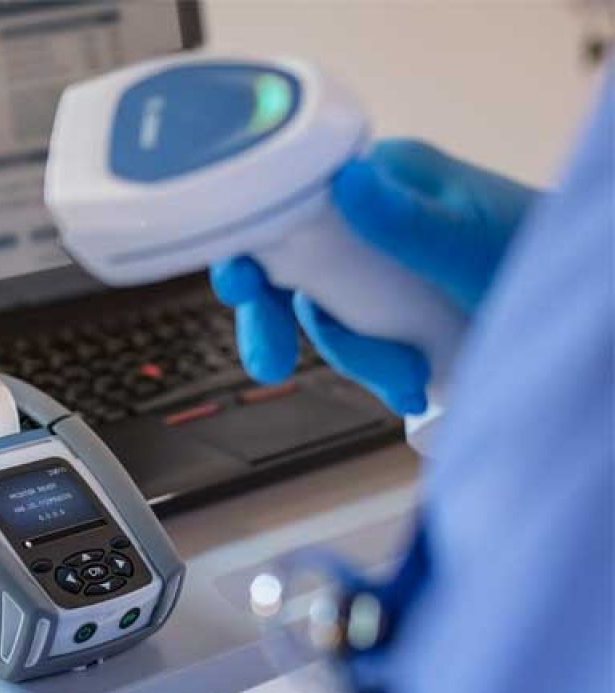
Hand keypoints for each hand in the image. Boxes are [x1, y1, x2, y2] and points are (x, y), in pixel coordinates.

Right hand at [210, 139, 537, 414]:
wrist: (584, 327)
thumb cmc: (539, 263)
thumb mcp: (470, 246)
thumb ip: (408, 221)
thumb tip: (344, 183)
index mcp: (383, 182)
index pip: (289, 201)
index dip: (252, 242)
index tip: (241, 285)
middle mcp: (371, 220)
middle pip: (287, 264)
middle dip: (278, 320)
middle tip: (270, 362)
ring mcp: (380, 268)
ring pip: (321, 314)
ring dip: (353, 355)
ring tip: (405, 374)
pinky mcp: (393, 311)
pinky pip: (355, 342)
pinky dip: (376, 369)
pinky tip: (411, 380)